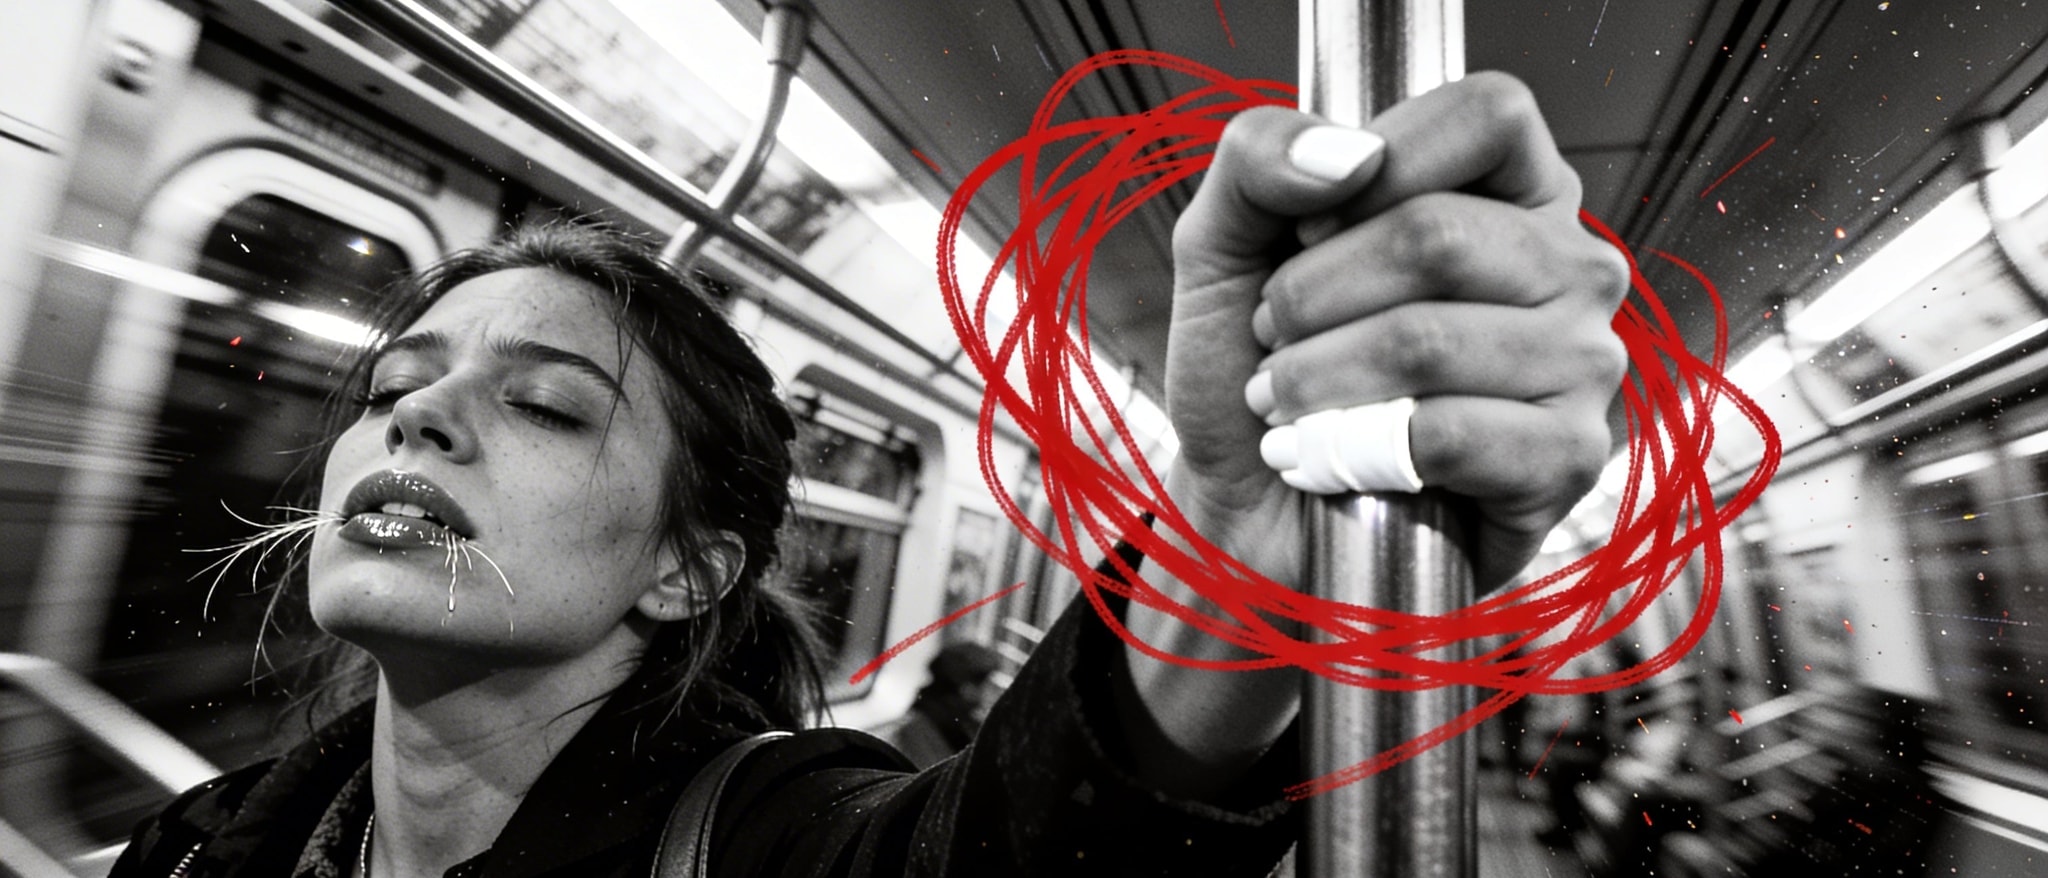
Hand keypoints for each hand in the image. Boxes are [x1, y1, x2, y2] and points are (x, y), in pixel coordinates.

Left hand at [1164, 72, 1628, 589]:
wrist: (1249, 515)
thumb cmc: (1255, 373)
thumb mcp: (1225, 244)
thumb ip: (1258, 157)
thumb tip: (1347, 151)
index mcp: (1514, 192)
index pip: (1488, 114)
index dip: (1380, 160)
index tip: (1308, 231)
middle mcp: (1570, 266)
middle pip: (1439, 234)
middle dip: (1311, 296)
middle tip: (1273, 342)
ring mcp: (1584, 362)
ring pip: (1430, 339)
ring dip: (1317, 380)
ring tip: (1286, 406)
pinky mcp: (1566, 458)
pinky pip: (1449, 434)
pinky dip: (1354, 449)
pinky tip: (1328, 460)